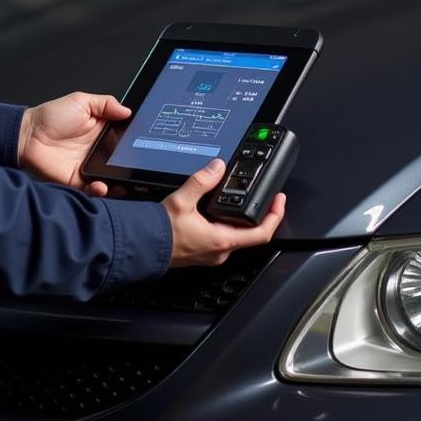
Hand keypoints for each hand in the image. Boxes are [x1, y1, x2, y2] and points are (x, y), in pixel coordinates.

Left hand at [18, 92, 130, 194]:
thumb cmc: (51, 116)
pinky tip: (102, 186)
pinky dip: (100, 191)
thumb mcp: (81, 101)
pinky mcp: (77, 181)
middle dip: (132, 167)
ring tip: (125, 183)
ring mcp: (89, 167)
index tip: (145, 146)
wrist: (28, 134)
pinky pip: (92, 190)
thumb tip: (128, 110)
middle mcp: (98, 151)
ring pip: (111, 179)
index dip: (135, 143)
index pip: (124, 140)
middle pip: (122, 162)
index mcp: (102, 132)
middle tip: (141, 170)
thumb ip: (106, 103)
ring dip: (120, 183)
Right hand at [163, 159, 285, 267]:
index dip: (275, 215)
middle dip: (259, 214)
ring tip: (241, 200)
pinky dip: (228, 224)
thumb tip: (217, 167)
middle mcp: (221, 251)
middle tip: (264, 196)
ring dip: (242, 219)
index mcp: (222, 240)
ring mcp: (213, 253)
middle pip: (251, 234)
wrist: (141, 245)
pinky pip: (224, 238)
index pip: (262, 232)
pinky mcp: (204, 252)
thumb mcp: (182, 200)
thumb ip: (202, 181)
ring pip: (237, 235)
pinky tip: (218, 212)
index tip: (279, 200)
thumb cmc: (160, 230)